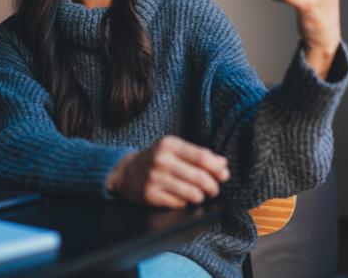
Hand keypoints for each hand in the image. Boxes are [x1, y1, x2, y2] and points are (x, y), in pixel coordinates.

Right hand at [106, 135, 229, 208]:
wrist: (124, 172)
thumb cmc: (155, 159)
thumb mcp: (173, 149)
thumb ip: (198, 154)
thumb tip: (223, 164)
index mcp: (170, 144)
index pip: (202, 157)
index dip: (217, 168)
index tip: (224, 175)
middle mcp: (162, 160)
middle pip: (200, 177)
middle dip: (213, 186)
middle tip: (214, 189)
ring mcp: (155, 178)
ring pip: (192, 193)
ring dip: (201, 196)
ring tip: (200, 194)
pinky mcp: (151, 195)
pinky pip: (179, 203)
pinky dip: (185, 202)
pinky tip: (182, 197)